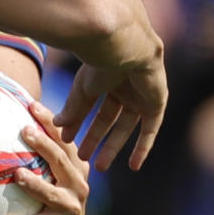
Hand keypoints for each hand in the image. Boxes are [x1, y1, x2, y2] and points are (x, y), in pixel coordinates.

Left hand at [0, 113, 90, 214]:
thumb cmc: (50, 197)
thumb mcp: (51, 173)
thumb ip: (40, 152)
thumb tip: (9, 118)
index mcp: (76, 166)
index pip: (64, 139)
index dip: (50, 122)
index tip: (32, 105)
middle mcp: (78, 183)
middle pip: (60, 160)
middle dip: (44, 144)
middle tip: (25, 131)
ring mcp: (71, 206)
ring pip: (51, 193)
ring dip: (35, 184)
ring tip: (18, 175)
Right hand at [55, 52, 167, 170]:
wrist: (127, 47)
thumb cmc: (102, 62)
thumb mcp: (83, 90)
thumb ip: (73, 109)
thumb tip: (57, 126)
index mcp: (105, 78)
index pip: (90, 106)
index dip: (78, 124)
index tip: (65, 140)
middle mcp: (123, 86)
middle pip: (108, 119)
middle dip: (95, 138)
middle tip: (81, 158)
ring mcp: (141, 94)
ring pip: (126, 126)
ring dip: (113, 146)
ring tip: (99, 167)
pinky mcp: (156, 102)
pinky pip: (150, 129)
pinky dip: (143, 147)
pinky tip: (134, 166)